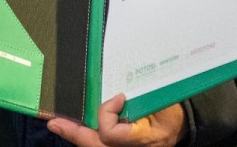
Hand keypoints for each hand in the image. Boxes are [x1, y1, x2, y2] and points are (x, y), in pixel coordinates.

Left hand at [47, 95, 183, 146]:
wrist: (181, 128)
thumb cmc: (172, 113)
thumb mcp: (164, 104)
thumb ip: (144, 98)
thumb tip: (120, 94)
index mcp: (144, 138)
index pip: (111, 134)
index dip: (107, 114)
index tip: (119, 97)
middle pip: (96, 146)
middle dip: (76, 134)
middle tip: (56, 123)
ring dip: (77, 136)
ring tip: (58, 125)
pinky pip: (99, 145)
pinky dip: (85, 137)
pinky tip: (71, 129)